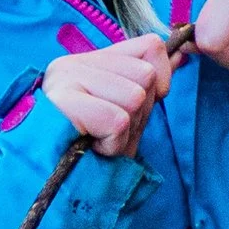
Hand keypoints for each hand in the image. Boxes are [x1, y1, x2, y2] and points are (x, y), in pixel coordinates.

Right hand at [42, 32, 173, 158]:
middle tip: (110, 132)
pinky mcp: (64, 100)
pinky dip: (112, 143)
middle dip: (139, 114)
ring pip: (135, 97)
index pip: (151, 46)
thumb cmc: (88, 150)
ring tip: (99, 140)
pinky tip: (92, 147)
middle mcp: (75, 63)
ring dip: (125, 131)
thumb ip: (146, 81)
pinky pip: (117, 120)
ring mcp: (67, 78)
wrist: (46, 181)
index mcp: (90, 61)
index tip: (137, 109)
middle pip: (146, 75)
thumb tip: (182, 54)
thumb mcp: (123, 111)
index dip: (160, 80)